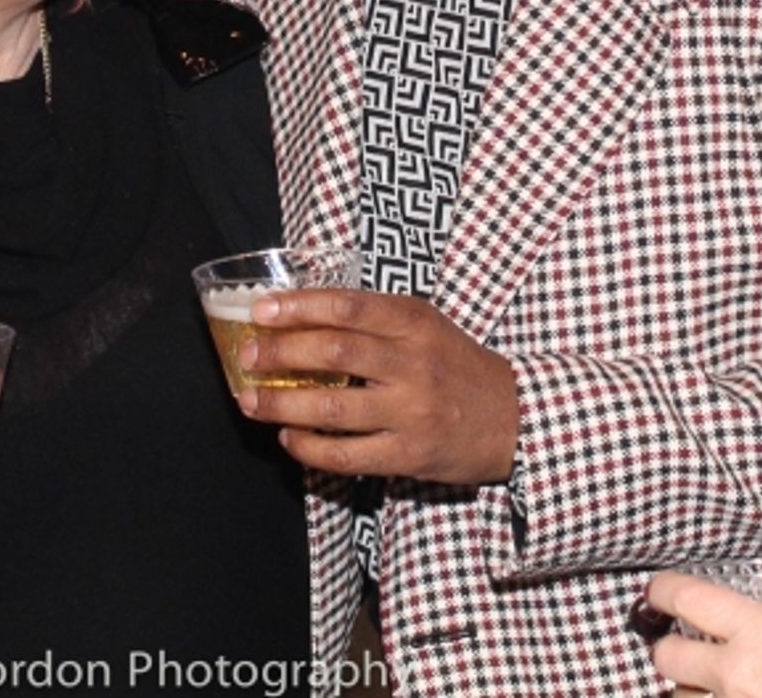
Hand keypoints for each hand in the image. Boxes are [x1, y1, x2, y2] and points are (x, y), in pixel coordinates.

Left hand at [236, 289, 518, 485]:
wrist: (514, 418)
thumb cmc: (456, 364)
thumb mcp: (425, 324)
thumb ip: (373, 318)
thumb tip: (301, 314)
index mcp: (414, 322)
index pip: (348, 306)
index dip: (299, 306)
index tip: (262, 310)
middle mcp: (413, 363)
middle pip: (335, 351)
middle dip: (281, 353)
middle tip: (247, 355)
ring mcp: (412, 412)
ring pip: (334, 407)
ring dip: (283, 405)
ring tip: (251, 401)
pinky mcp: (409, 455)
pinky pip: (347, 455)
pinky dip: (310, 448)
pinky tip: (289, 439)